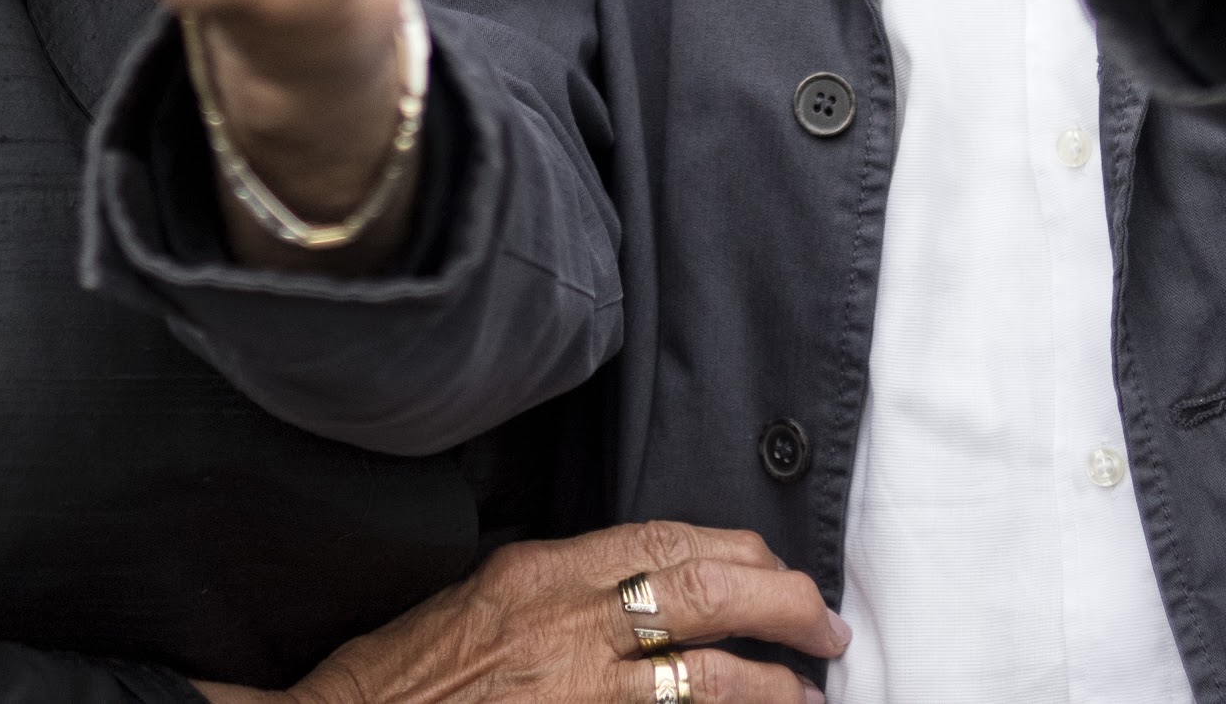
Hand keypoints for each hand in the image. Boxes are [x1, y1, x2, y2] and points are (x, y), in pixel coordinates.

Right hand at [192, 521, 847, 703]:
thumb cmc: (401, 681)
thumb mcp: (477, 603)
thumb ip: (555, 590)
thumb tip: (629, 589)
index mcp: (540, 572)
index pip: (666, 539)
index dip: (738, 551)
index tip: (776, 569)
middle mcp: (568, 623)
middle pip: (706, 591)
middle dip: (783, 604)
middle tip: (824, 626)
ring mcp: (580, 691)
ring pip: (710, 678)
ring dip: (773, 687)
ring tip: (807, 695)